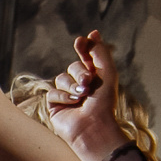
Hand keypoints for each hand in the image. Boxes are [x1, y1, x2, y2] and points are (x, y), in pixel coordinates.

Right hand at [48, 30, 130, 160]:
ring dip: (72, 86)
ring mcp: (67, 96)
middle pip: (73, 66)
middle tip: (88, 83)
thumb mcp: (108, 73)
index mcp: (95, 78)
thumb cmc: (104, 103)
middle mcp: (81, 86)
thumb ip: (100, 52)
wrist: (93, 127)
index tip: (81, 41)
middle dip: (80, 72)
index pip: (86, 57)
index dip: (83, 48)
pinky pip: (53, 92)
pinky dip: (64, 97)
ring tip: (82, 97)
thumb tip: (92, 33)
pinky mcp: (55, 106)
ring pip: (61, 78)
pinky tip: (73, 105)